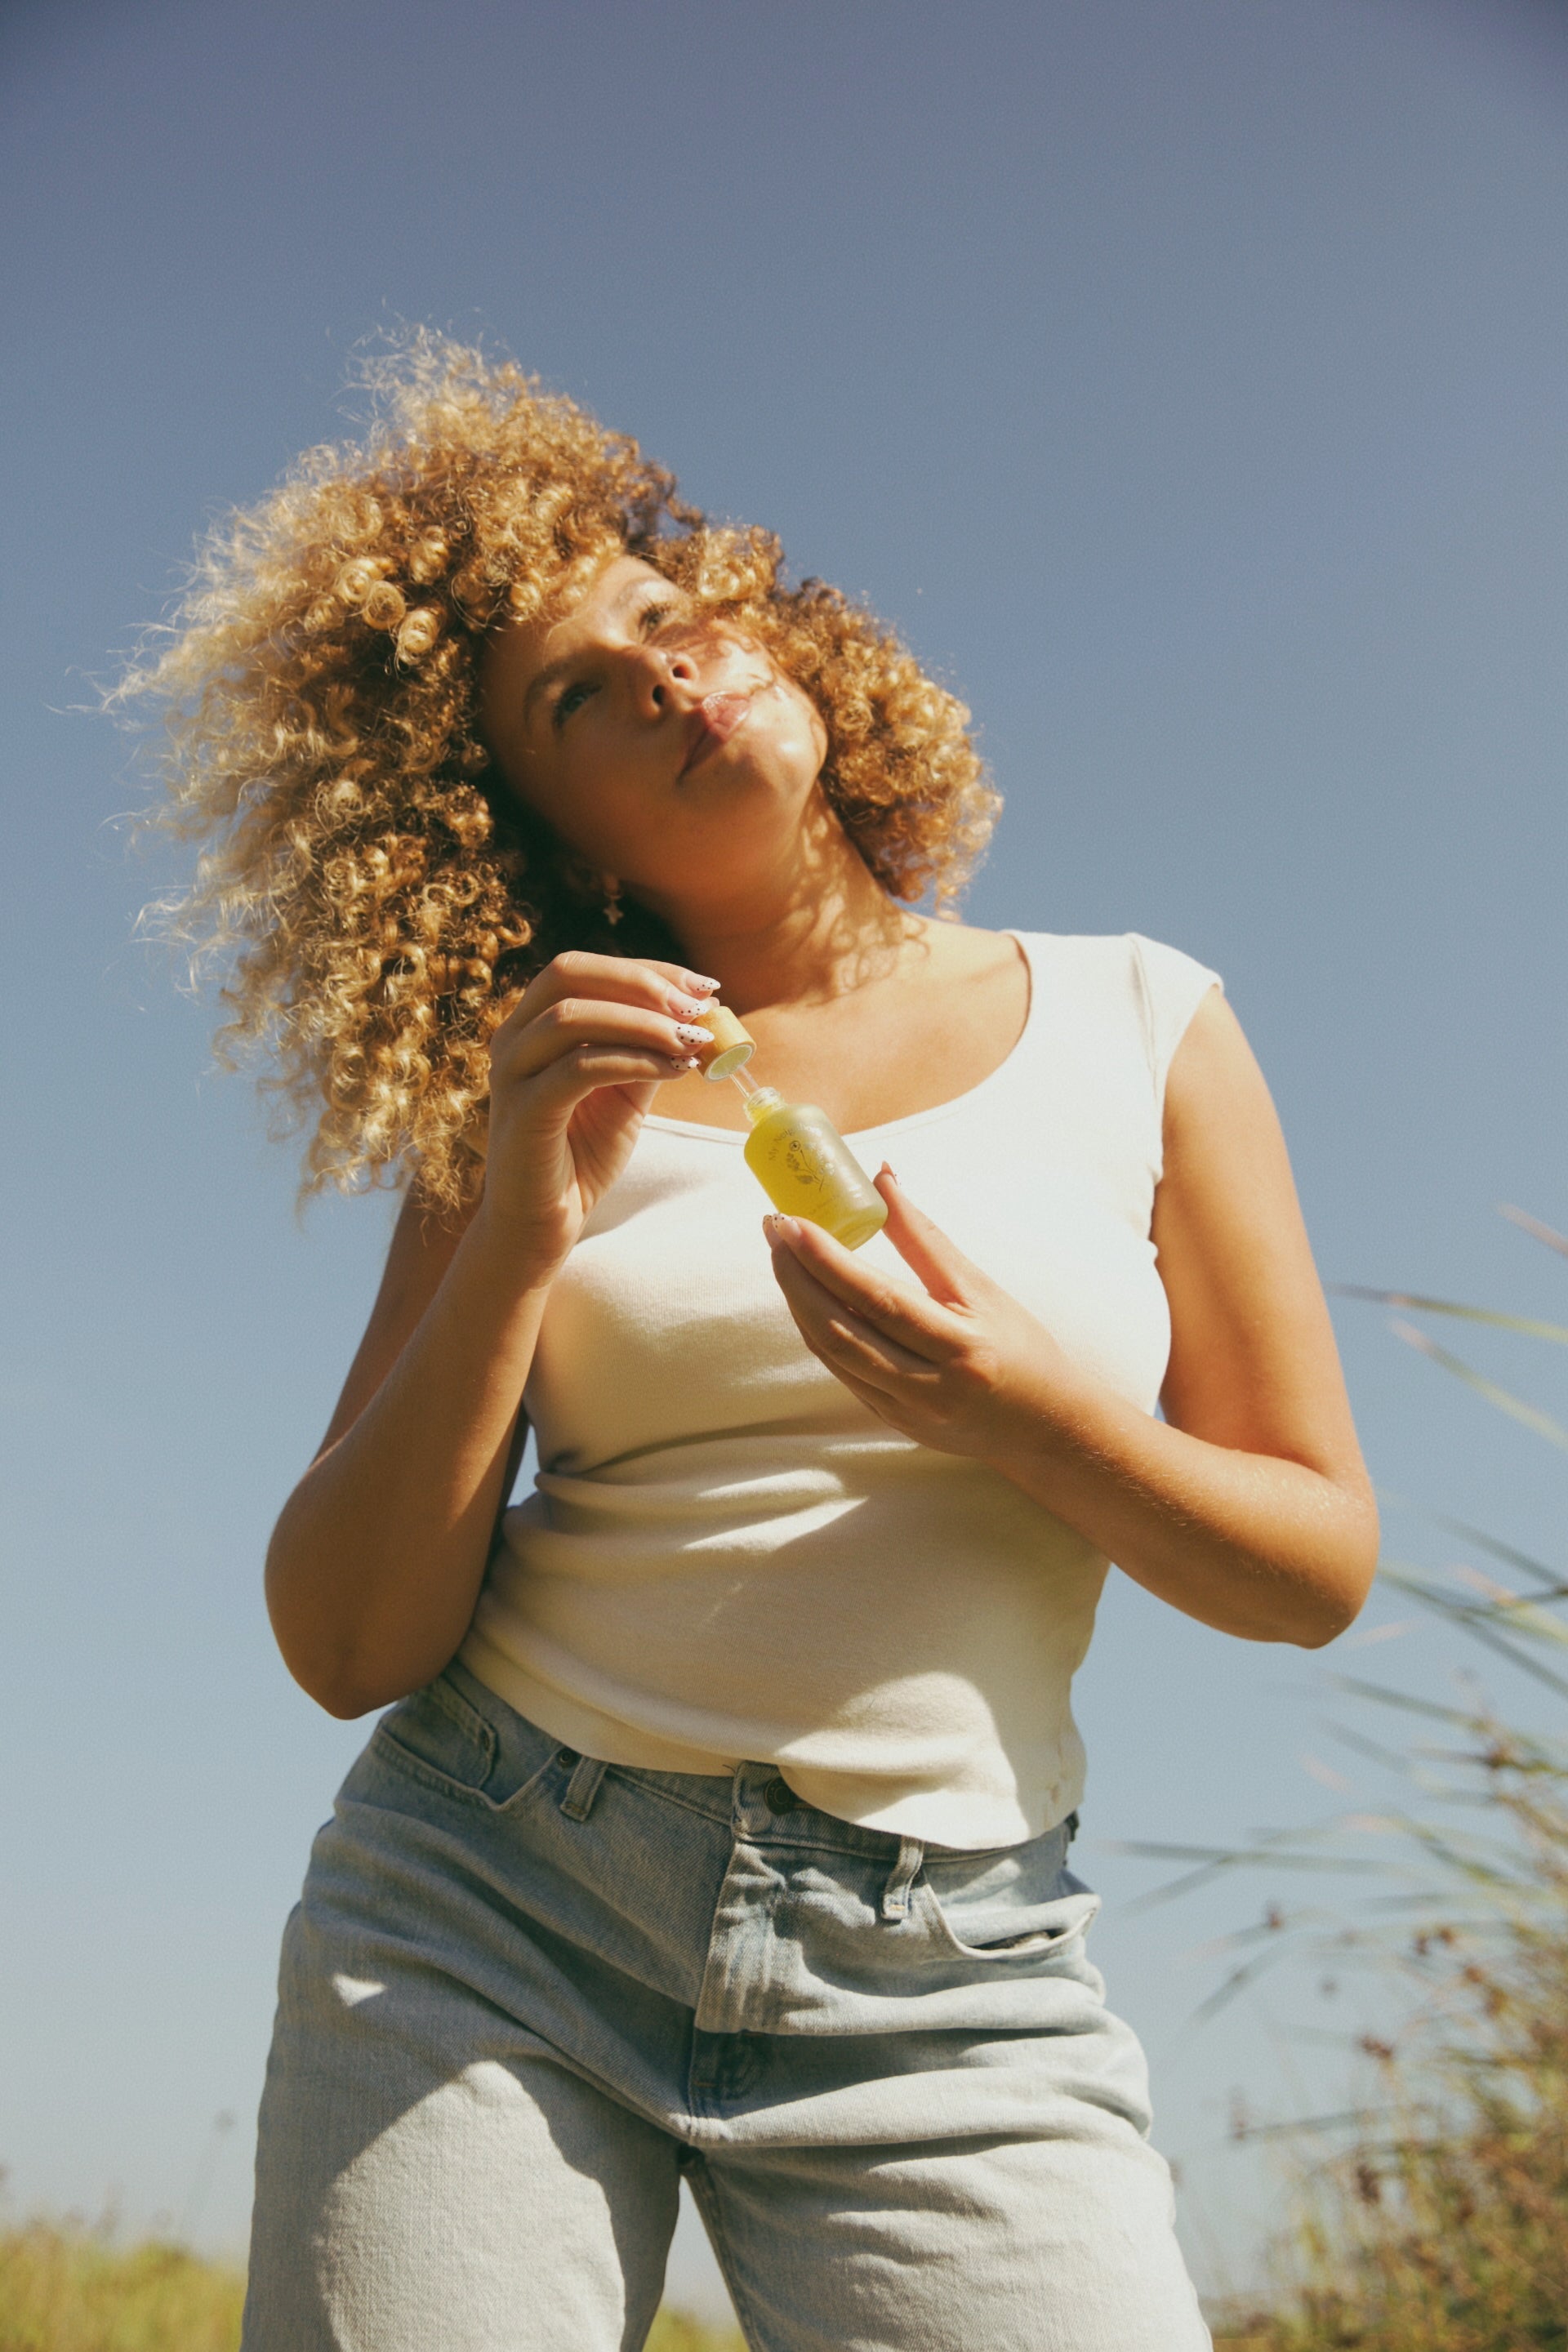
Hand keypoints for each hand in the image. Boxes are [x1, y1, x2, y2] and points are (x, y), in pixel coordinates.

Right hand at [478, 950, 719, 1268]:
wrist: (544, 1222)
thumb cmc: (581, 1154)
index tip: (703, 987)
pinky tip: (674, 1070)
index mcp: (533, 1024)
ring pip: (573, 1016)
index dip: (648, 970)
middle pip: (569, 973)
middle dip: (640, 982)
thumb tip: (697, 1017)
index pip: (587, 970)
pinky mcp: (522, 1110)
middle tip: (696, 1007)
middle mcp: (513, 1037)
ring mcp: (511, 1071)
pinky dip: (634, 1060)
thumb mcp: (624, 1092)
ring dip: (644, 1022)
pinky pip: (580, 1067)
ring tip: (694, 1041)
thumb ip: (647, 1051)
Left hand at [764, 1167, 1080, 1462]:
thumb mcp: (981, 1288)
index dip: (826, 1260)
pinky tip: (806, 1296)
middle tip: (775, 1228)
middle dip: (797, 1276)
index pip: (878, 1299)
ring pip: (832, 1354)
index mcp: (961, 1347)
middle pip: (841, 1330)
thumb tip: (881, 1179)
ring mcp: (907, 1411)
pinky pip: (841, 1371)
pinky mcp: (892, 1422)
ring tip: (783, 1255)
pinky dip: (817, 1330)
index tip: (792, 1221)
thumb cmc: (1021, 1347)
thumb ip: (926, 1238)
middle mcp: (930, 1387)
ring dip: (798, 1302)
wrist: (1046, 1428)